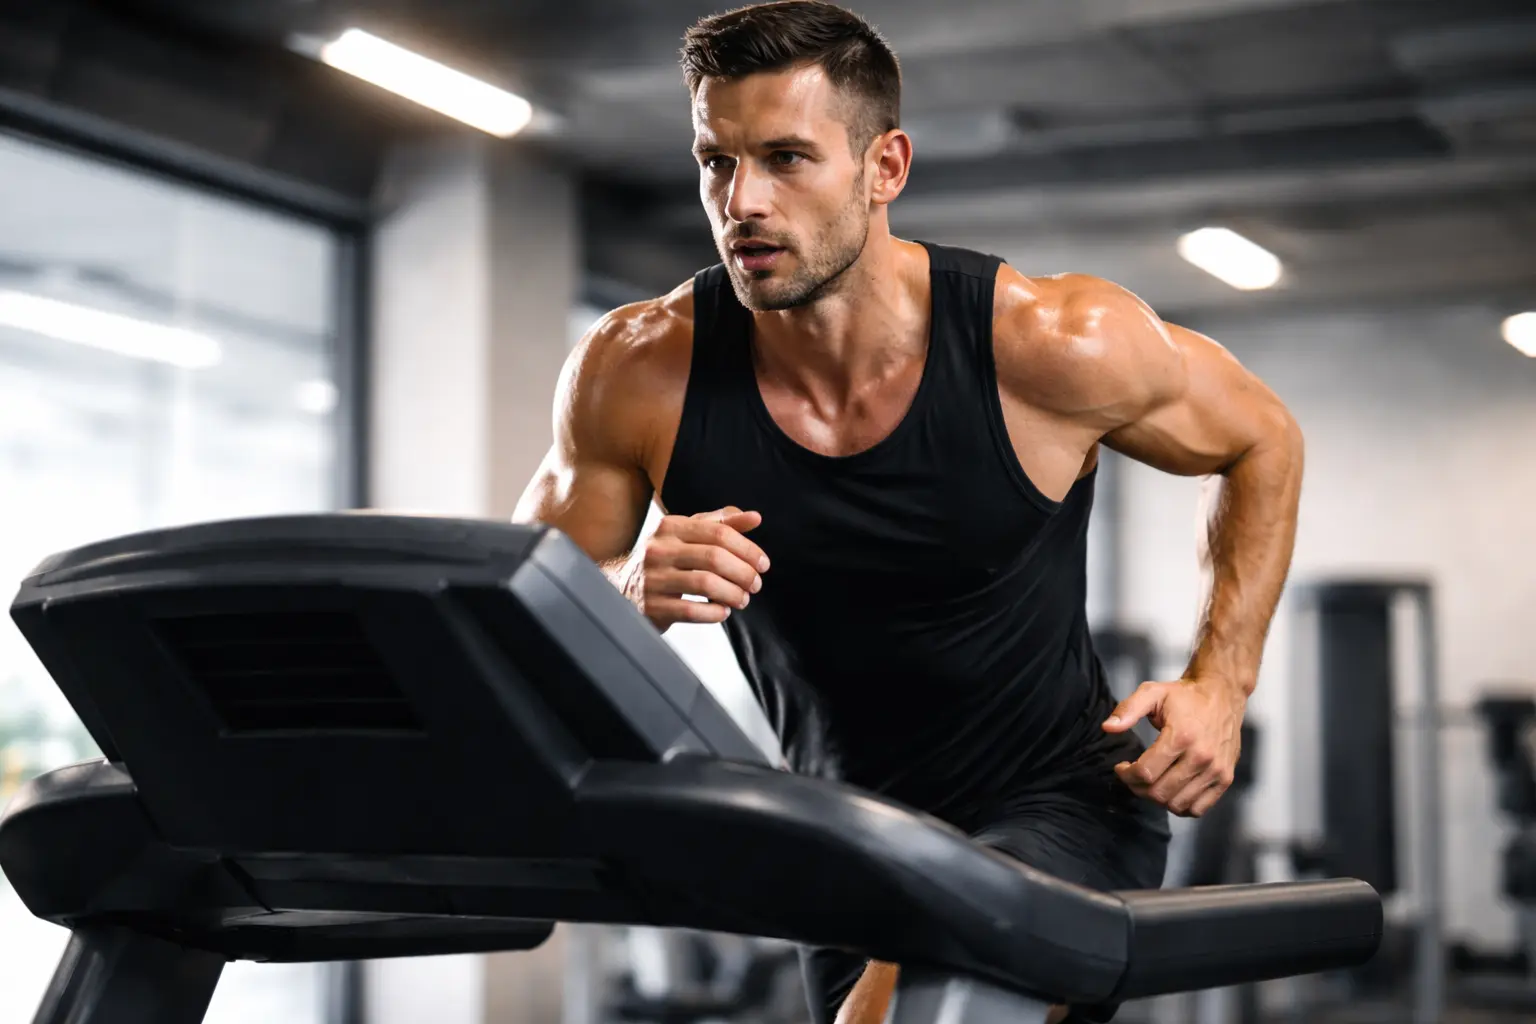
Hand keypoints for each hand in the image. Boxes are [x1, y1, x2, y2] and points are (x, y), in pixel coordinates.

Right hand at [622, 506, 768, 630]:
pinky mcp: (652, 606)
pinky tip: (722, 612)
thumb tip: (754, 517)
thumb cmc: (664, 559)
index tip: (763, 564)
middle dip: (744, 573)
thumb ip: (721, 523)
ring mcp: (653, 578)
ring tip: (742, 600)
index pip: (719, 532)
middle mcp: (659, 549)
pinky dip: (714, 613)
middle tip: (756, 584)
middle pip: (715, 557)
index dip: (748, 549)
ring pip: (705, 584)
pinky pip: (691, 610)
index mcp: (671, 527)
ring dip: (733, 594)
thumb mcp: (687, 534)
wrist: (620, 587)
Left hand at [1101, 676, 1246, 817]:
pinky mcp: (1226, 779)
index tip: (1122, 767)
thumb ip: (1128, 709)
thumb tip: (1107, 728)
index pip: (1146, 772)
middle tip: (1133, 775)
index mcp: (1182, 736)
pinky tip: (1171, 790)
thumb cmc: (1184, 695)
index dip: (1126, 774)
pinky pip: (1198, 809)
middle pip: (1159, 792)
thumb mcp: (1152, 692)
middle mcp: (1202, 757)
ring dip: (1156, 798)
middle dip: (1137, 787)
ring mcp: (1217, 770)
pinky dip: (1180, 806)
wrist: (1222, 695)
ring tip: (1151, 782)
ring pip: (1177, 805)